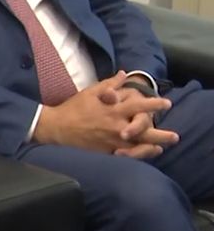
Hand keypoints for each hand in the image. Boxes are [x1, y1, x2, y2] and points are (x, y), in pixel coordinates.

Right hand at [33, 71, 175, 156]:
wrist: (56, 128)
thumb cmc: (73, 108)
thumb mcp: (90, 92)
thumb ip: (109, 83)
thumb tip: (124, 74)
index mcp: (112, 110)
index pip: (138, 106)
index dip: (154, 104)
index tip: (167, 103)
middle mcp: (115, 126)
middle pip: (144, 131)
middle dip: (161, 133)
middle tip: (174, 136)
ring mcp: (111, 141)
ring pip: (137, 146)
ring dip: (152, 146)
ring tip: (162, 147)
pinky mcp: (105, 152)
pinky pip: (125, 156)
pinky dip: (137, 155)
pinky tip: (144, 154)